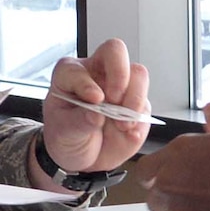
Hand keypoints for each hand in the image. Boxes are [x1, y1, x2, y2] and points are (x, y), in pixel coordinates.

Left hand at [38, 38, 151, 179]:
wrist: (82, 159)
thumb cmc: (66, 137)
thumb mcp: (64, 132)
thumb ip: (79, 121)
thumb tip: (97, 114)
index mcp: (72, 75)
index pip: (78, 68)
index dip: (86, 82)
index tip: (94, 100)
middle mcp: (98, 74)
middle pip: (115, 51)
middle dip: (119, 73)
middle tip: (115, 99)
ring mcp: (121, 87)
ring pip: (138, 75)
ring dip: (134, 99)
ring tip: (122, 124)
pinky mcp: (137, 105)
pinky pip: (145, 106)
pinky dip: (140, 121)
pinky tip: (128, 133)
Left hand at [137, 104, 209, 210]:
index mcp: (181, 151)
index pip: (148, 166)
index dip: (157, 169)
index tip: (171, 168)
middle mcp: (172, 180)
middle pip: (151, 191)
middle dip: (162, 189)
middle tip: (185, 185)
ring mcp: (181, 207)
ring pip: (167, 209)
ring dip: (179, 205)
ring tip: (206, 199)